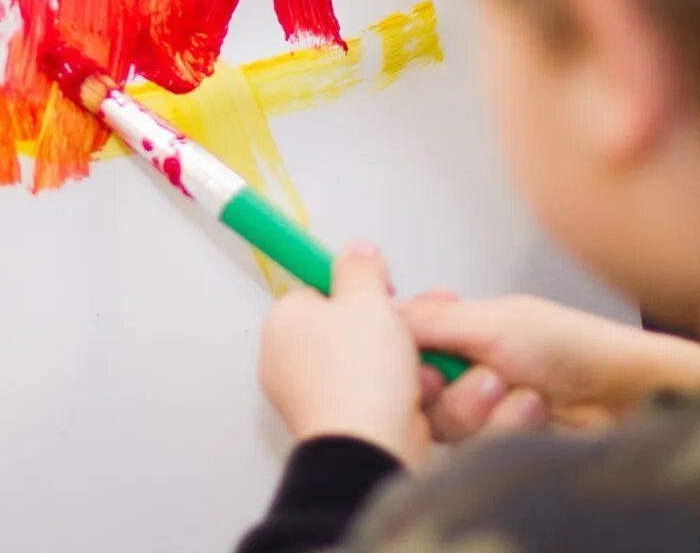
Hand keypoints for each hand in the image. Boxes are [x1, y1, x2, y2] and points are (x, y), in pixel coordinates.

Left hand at [259, 243, 429, 466]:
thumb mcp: (368, 300)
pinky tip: (414, 391)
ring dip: (396, 359)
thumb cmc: (359, 376)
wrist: (368, 449)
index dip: (356, 285)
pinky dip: (394, 391)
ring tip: (414, 363)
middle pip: (344, 325)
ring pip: (362, 360)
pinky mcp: (335, 422)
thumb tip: (357, 250)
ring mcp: (309, 394)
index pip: (318, 287)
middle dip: (383, 326)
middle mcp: (287, 359)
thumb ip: (361, 267)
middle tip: (403, 328)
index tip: (381, 291)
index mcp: (284, 321)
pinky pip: (370, 393)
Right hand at [403, 292, 699, 443]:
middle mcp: (469, 367)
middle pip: (417, 390)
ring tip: (517, 393)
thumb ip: (433, 321)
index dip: (400, 356)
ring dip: (480, 410)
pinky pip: (473, 447)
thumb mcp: (496, 321)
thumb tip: (380, 312)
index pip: (404, 342)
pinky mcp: (499, 441)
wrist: (628, 396)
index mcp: (463, 327)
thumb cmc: (576, 346)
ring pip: (444, 422)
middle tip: (473, 379)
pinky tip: (532, 412)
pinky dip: (502, 429)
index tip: (409, 360)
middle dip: (445, 389)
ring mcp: (484, 408)